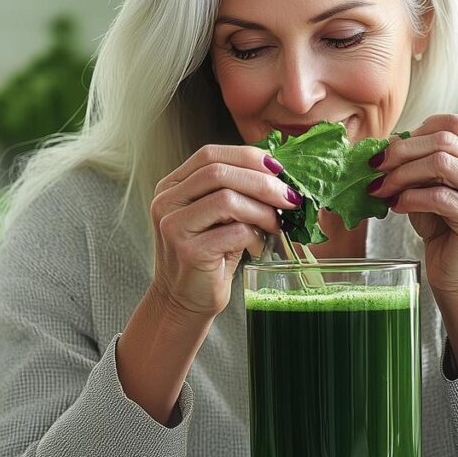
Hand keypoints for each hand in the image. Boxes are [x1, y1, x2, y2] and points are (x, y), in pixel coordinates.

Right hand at [150, 144, 301, 317]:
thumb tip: (277, 172)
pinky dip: (255, 236)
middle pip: (218, 171)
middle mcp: (167, 201)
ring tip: (275, 224)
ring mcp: (174, 226)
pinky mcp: (188, 251)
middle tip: (289, 197)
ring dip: (262, 210)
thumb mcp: (218, 217)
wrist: (184, 301)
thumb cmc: (208, 257)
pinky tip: (258, 247)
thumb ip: (236, 191)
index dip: (247, 157)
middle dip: (262, 182)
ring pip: (226, 199)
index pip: (210, 155)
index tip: (279, 170)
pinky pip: (233, 231)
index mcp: (173, 186)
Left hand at [368, 114, 457, 301]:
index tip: (391, 148)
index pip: (456, 123)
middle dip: (403, 151)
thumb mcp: (431, 185)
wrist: (457, 273)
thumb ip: (418, 161)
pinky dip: (410, 198)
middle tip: (376, 166)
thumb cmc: (443, 227)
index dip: (418, 130)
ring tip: (382, 188)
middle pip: (446, 140)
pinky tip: (396, 206)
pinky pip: (438, 197)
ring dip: (403, 174)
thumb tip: (388, 140)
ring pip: (441, 164)